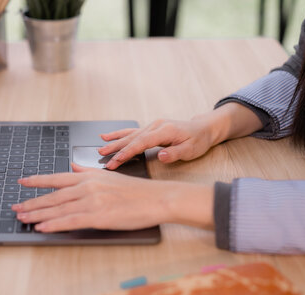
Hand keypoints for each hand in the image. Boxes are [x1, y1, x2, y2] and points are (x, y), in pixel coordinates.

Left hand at [12, 164, 213, 232]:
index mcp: (88, 176)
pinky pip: (70, 221)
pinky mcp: (98, 216)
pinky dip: (53, 224)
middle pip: (52, 195)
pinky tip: (42, 227)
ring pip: (57, 208)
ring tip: (23, 218)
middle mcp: (86, 186)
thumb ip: (87, 171)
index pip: (56, 177)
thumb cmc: (135, 190)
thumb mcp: (108, 175)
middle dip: (31, 202)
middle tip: (15, 207)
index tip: (21, 182)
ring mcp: (91, 201)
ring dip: (37, 214)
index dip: (37, 181)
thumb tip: (73, 166)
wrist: (156, 198)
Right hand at [99, 118, 215, 169]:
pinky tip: (107, 136)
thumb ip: (175, 153)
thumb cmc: (198, 140)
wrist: (203, 128)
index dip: (128, 152)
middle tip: (103, 157)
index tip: (117, 160)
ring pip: (130, 135)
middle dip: (116, 148)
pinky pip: (132, 132)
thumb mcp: (191, 150)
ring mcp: (152, 126)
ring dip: (115, 142)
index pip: (142, 142)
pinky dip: (119, 134)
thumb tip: (161, 156)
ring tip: (101, 147)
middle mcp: (156, 126)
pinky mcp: (150, 129)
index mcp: (165, 130)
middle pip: (132, 138)